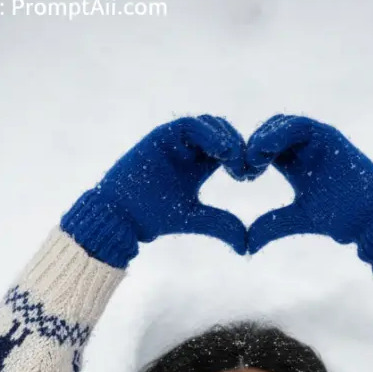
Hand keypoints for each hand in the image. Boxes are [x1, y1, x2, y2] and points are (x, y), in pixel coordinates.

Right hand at [61, 115, 250, 267]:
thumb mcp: (194, 218)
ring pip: (209, 125)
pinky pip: (189, 125)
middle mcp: (189, 148)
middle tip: (245, 167)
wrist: (121, 215)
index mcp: (200, 164)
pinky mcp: (162, 135)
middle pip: (223, 133)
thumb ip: (221, 225)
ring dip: (225, 138)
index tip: (251, 175)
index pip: (229, 150)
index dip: (243, 159)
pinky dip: (207, 133)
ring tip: (234, 159)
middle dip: (238, 146)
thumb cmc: (153, 217)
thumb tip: (247, 246)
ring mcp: (176, 140)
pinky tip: (220, 151)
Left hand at [245, 114, 372, 274]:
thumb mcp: (297, 219)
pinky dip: (280, 132)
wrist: (371, 217)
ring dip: (264, 137)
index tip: (241, 175)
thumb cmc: (341, 218)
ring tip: (252, 156)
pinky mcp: (329, 137)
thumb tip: (246, 244)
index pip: (265, 151)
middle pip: (270, 133)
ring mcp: (317, 140)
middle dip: (254, 146)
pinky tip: (265, 149)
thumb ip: (271, 225)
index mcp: (294, 165)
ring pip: (283, 125)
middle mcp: (304, 148)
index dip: (250, 159)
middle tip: (243, 166)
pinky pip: (300, 126)